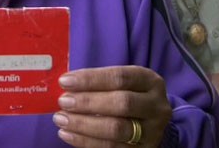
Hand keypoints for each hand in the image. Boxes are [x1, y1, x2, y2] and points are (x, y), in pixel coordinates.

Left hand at [54, 66, 171, 146]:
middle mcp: (157, 106)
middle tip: (63, 102)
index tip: (65, 81)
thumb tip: (67, 86)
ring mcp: (152, 131)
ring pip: (116, 129)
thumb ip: (100, 84)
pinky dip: (85, 142)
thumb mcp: (125, 85)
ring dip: (83, 124)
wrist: (150, 124)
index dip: (91, 79)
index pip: (121, 77)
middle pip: (122, 103)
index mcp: (151, 82)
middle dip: (88, 102)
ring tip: (61, 119)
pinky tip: (68, 134)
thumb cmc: (130, 97)